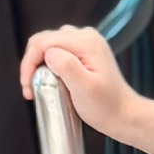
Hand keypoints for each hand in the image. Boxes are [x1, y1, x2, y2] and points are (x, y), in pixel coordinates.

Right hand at [19, 24, 138, 141]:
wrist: (126, 116)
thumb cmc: (108, 107)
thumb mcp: (85, 88)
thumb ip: (66, 66)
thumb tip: (49, 53)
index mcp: (86, 42)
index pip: (43, 42)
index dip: (29, 62)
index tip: (28, 86)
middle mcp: (86, 37)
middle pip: (45, 41)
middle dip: (32, 64)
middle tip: (30, 89)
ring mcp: (87, 44)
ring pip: (50, 46)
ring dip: (40, 64)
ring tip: (39, 86)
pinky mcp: (86, 54)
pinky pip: (60, 52)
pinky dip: (50, 65)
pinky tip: (51, 81)